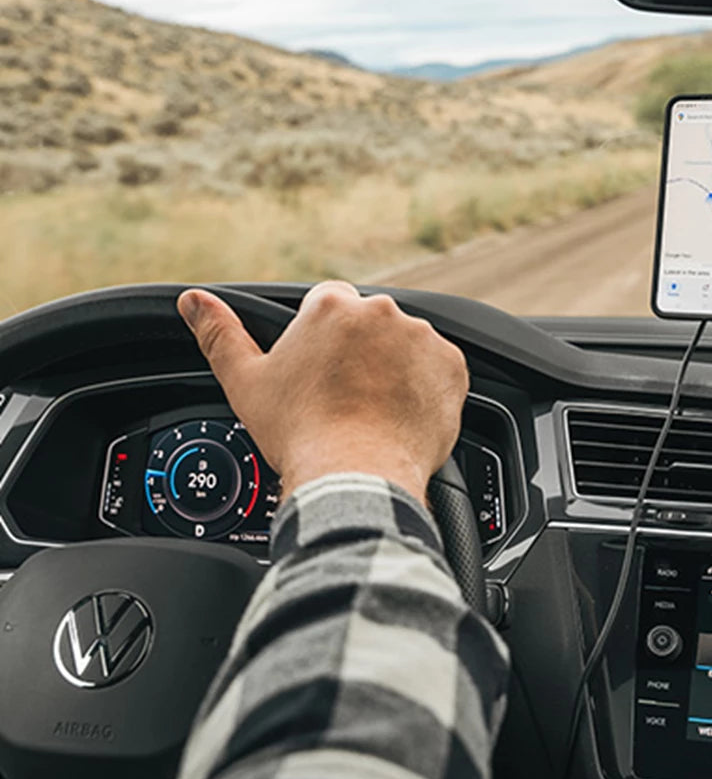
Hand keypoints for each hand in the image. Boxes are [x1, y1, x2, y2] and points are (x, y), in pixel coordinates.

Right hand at [176, 282, 467, 503]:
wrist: (355, 477)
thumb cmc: (300, 433)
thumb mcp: (246, 382)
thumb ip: (219, 334)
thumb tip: (193, 301)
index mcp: (332, 308)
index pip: (329, 302)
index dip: (322, 337)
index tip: (321, 367)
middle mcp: (382, 313)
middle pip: (369, 324)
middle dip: (360, 352)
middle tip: (344, 395)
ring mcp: (421, 339)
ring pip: (406, 345)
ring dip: (394, 368)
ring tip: (372, 410)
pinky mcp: (451, 367)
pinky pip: (439, 370)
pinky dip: (425, 388)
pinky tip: (400, 415)